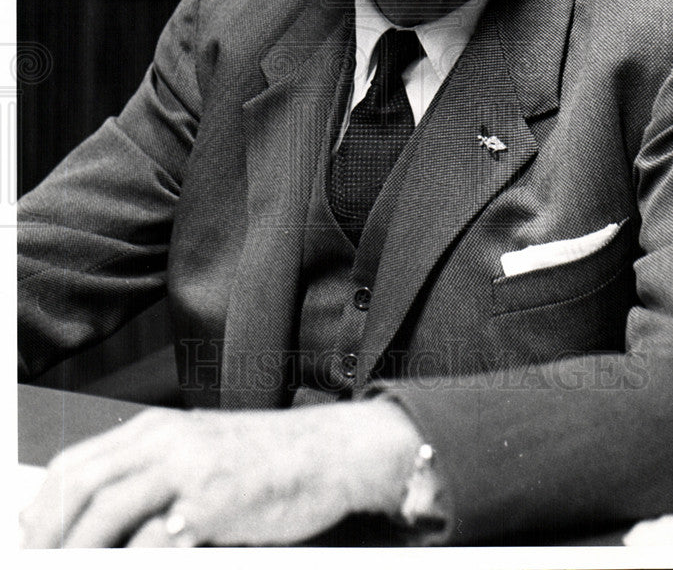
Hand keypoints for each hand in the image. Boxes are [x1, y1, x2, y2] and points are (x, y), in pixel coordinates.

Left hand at [19, 397, 422, 547]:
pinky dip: (132, 560)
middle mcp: (167, 440)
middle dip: (47, 533)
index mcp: (158, 428)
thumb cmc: (269, 458)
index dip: (43, 507)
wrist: (329, 451)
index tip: (32, 540)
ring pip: (104, 512)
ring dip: (78, 549)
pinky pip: (152, 542)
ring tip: (69, 569)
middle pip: (79, 484)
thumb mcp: (201, 454)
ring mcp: (189, 469)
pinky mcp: (213, 503)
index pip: (76, 464)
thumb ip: (153, 474)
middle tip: (38, 561)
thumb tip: (100, 517)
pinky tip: (132, 566)